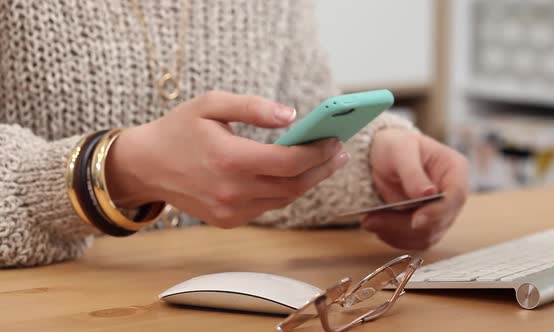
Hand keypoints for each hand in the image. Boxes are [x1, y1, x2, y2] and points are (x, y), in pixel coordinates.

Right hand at [105, 91, 348, 228]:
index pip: (288, 162)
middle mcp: (231, 191)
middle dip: (321, 169)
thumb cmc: (179, 129)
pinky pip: (267, 207)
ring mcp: (230, 210)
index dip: (317, 152)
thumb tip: (292, 116)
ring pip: (284, 199)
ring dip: (307, 181)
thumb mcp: (211, 104)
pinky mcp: (227, 220)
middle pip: (294, 185)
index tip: (334, 140)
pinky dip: (284, 192)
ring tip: (323, 162)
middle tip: (339, 152)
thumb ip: (253, 107)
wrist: (146, 165)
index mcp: (229, 159)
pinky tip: (293, 175)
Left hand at [363, 128, 468, 249]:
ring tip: (370, 221)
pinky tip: (376, 225)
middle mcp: (451, 195)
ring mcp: (439, 212)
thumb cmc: (394, 145)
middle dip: (406, 225)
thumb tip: (428, 194)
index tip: (416, 220)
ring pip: (426, 236)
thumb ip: (413, 172)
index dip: (438, 212)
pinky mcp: (424, 225)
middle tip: (373, 220)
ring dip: (397, 234)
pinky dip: (394, 237)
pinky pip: (413, 241)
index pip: (455, 196)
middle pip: (440, 221)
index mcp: (454, 170)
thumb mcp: (401, 150)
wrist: (380, 154)